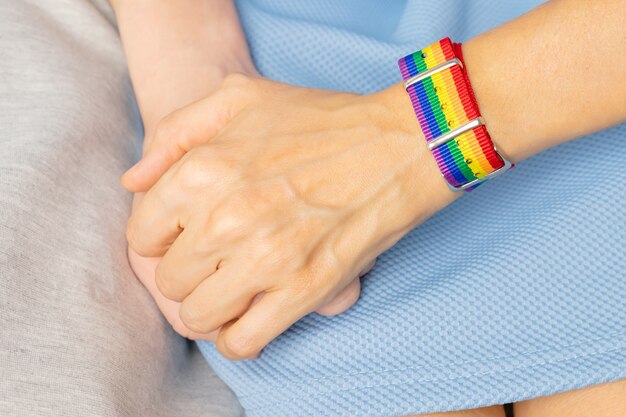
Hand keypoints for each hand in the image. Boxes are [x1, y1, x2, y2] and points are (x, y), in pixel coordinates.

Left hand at [124, 75, 455, 359]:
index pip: (143, 236)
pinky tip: (248, 315)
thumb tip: (133, 183)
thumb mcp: (236, 97)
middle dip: (186, 271)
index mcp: (201, 171)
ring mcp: (266, 259)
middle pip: (169, 280)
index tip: (187, 234)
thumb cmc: (318, 119)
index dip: (162, 238)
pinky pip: (243, 343)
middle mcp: (226, 218)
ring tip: (230, 288)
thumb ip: (172, 134)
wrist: (398, 144)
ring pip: (197, 317)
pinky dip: (237, 338)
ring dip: (208, 307)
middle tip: (216, 257)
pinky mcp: (303, 290)